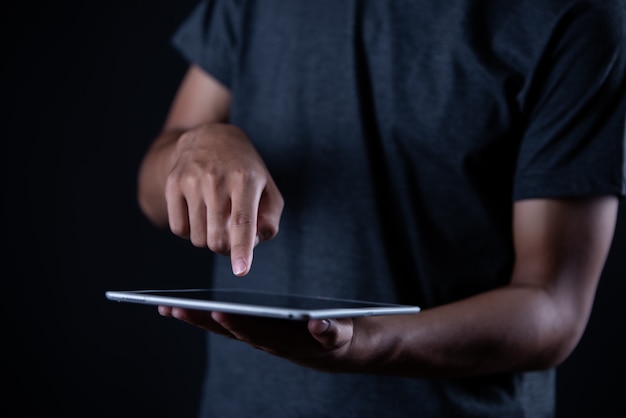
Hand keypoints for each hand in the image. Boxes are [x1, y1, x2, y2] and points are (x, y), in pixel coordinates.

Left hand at [158, 306, 357, 371]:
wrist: (332, 348)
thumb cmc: (336, 336)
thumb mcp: (340, 334)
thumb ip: (331, 331)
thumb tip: (319, 324)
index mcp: (283, 341)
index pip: (256, 332)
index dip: (237, 323)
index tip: (218, 313)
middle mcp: (264, 341)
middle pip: (228, 331)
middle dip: (200, 320)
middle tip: (172, 309)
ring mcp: (254, 336)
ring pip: (220, 328)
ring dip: (194, 319)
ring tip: (166, 308)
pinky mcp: (250, 330)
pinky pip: (223, 324)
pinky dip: (201, 317)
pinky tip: (181, 309)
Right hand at [165, 123, 283, 275]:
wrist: (209, 137)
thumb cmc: (243, 168)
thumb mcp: (266, 186)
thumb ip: (270, 217)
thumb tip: (256, 242)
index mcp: (245, 179)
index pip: (242, 222)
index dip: (242, 250)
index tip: (241, 270)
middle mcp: (216, 179)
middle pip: (217, 239)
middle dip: (226, 248)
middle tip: (231, 236)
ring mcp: (191, 181)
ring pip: (197, 238)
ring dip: (208, 239)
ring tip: (216, 217)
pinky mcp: (173, 184)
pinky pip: (178, 229)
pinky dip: (190, 231)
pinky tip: (199, 214)